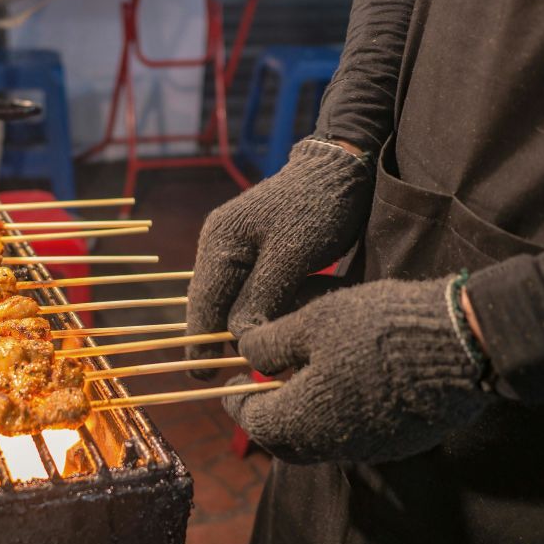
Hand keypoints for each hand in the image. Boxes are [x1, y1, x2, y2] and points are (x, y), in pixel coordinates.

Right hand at [186, 139, 373, 377]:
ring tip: (248, 357)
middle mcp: (216, 246)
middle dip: (216, 339)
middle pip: (207, 305)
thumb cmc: (321, 207)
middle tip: (223, 377)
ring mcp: (230, 248)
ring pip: (224, 301)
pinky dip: (249, 312)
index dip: (201, 343)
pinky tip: (262, 329)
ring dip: (235, 327)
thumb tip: (240, 340)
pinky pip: (241, 292)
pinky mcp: (250, 252)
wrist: (341, 166)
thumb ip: (263, 298)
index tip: (203, 377)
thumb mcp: (294, 255)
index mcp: (220, 243)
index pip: (203, 304)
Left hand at [222, 277, 492, 462]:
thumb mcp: (313, 321)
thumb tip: (245, 353)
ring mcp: (370, 449)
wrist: (464, 346)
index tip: (233, 383)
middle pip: (283, 442)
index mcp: (302, 420)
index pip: (252, 422)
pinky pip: (353, 439)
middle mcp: (332, 446)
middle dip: (266, 418)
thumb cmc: (379, 328)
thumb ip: (271, 343)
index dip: (236, 402)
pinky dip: (335, 420)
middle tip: (262, 391)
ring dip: (301, 420)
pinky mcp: (400, 443)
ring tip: (300, 385)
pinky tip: (342, 389)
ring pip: (319, 444)